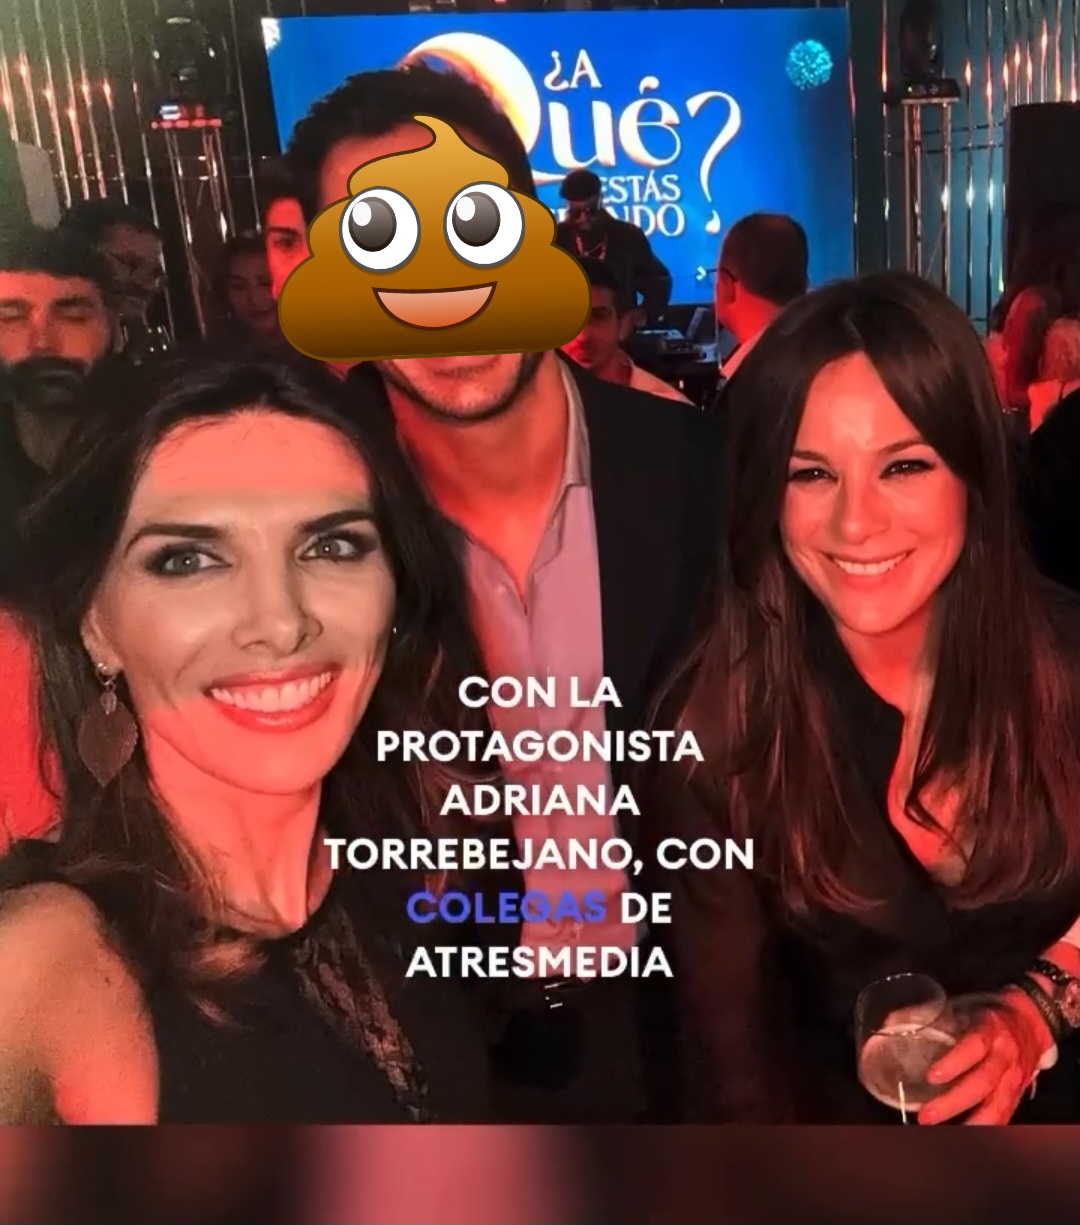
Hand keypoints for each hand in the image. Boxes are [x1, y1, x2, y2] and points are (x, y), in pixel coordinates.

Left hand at [917, 991, 1051, 1124]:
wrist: (1031, 1022)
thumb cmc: (989, 1015)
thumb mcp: (965, 1008)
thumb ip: (930, 1016)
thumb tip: (889, 1024)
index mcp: (991, 1030)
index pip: (974, 1046)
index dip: (954, 1062)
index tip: (932, 1076)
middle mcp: (1005, 1056)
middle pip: (983, 1083)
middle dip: (954, 1102)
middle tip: (926, 1115)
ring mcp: (1015, 1079)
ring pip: (997, 1107)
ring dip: (971, 1124)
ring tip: (944, 1134)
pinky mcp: (1017, 1095)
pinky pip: (1004, 1117)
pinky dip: (986, 1129)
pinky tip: (966, 1136)